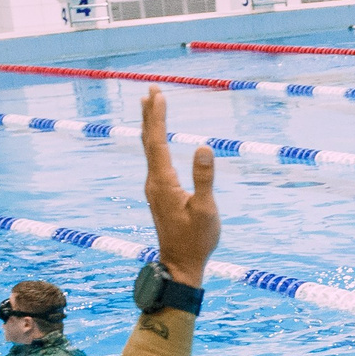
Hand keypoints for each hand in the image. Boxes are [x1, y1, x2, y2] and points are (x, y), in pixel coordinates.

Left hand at [139, 88, 219, 286]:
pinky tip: (157, 140)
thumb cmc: (196, 240)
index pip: (157, 141)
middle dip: (150, 114)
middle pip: (148, 141)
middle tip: (152, 90)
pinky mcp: (159, 194)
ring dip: (150, 126)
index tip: (159, 95)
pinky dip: (154, 141)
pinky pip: (154, 159)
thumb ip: (204, 178)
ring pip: (149, 149)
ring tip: (149, 106)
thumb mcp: (206, 210)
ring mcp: (154, 188)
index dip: (157, 117)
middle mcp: (153, 182)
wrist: (180, 264)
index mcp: (163, 182)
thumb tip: (204, 147)